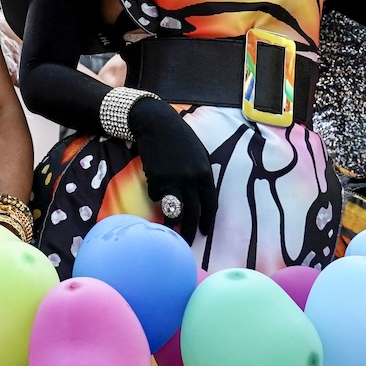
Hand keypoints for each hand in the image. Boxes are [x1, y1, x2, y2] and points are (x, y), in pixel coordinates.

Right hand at [129, 98, 216, 243]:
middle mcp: (191, 179)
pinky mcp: (155, 178)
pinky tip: (154, 180)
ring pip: (172, 210)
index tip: (203, 232)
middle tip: (185, 242)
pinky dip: (155, 193)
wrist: (157, 123)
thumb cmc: (180, 138)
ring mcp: (173, 179)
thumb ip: (201, 175)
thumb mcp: (199, 155)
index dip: (207, 221)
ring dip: (169, 219)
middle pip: (192, 213)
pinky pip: (156, 195)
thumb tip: (200, 197)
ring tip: (166, 221)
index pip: (210, 205)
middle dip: (188, 230)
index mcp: (205, 174)